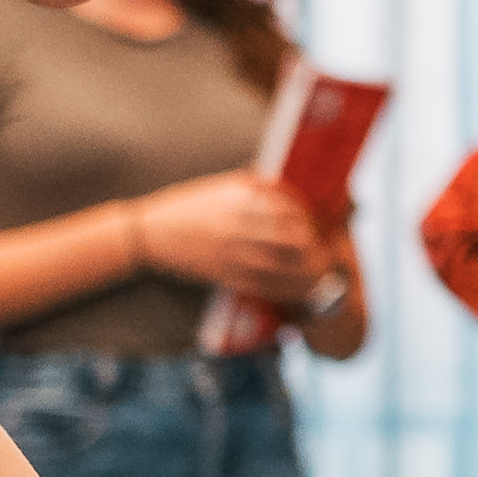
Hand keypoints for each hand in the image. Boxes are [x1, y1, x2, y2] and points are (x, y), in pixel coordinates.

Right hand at [131, 175, 330, 305]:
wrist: (149, 232)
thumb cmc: (188, 206)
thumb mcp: (222, 186)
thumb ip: (256, 184)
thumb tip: (288, 183)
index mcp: (240, 198)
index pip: (289, 208)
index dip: (310, 220)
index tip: (322, 226)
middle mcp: (238, 223)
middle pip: (290, 238)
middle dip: (314, 249)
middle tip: (328, 255)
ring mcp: (229, 250)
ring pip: (278, 266)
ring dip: (305, 275)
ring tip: (321, 278)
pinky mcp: (221, 273)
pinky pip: (259, 285)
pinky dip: (282, 290)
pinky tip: (296, 293)